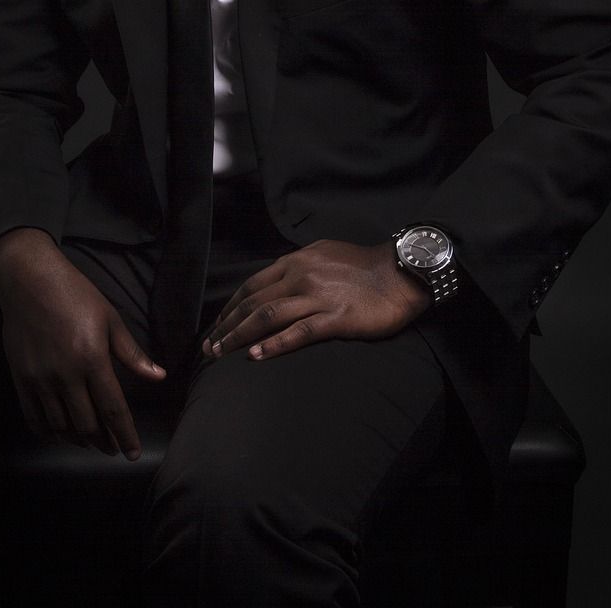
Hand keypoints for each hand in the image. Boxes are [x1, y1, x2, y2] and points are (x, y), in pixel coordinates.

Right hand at [0, 228, 164, 458]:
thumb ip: (132, 353)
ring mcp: (40, 380)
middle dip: (103, 442)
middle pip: (87, 424)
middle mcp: (65, 375)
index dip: (125, 434)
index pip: (113, 408)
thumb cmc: (76, 295)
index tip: (132, 453)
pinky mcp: (21, 379)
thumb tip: (159, 376)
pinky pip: (34, 418)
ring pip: (60, 426)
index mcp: (92, 359)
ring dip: (78, 440)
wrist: (29, 281)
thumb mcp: (110, 319)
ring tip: (90, 442)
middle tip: (113, 448)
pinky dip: (49, 433)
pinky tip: (60, 434)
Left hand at [202, 239, 430, 360]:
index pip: (252, 285)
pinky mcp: (335, 318)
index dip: (230, 307)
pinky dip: (274, 344)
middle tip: (209, 347)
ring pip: (267, 316)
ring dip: (239, 336)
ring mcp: (317, 297)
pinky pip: (298, 332)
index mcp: (296, 261)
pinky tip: (256, 357)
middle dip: (227, 326)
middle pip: (253, 303)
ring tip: (221, 354)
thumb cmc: (364, 265)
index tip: (217, 325)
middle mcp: (300, 276)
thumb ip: (299, 266)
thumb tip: (278, 280)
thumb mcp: (324, 253)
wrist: (401, 271)